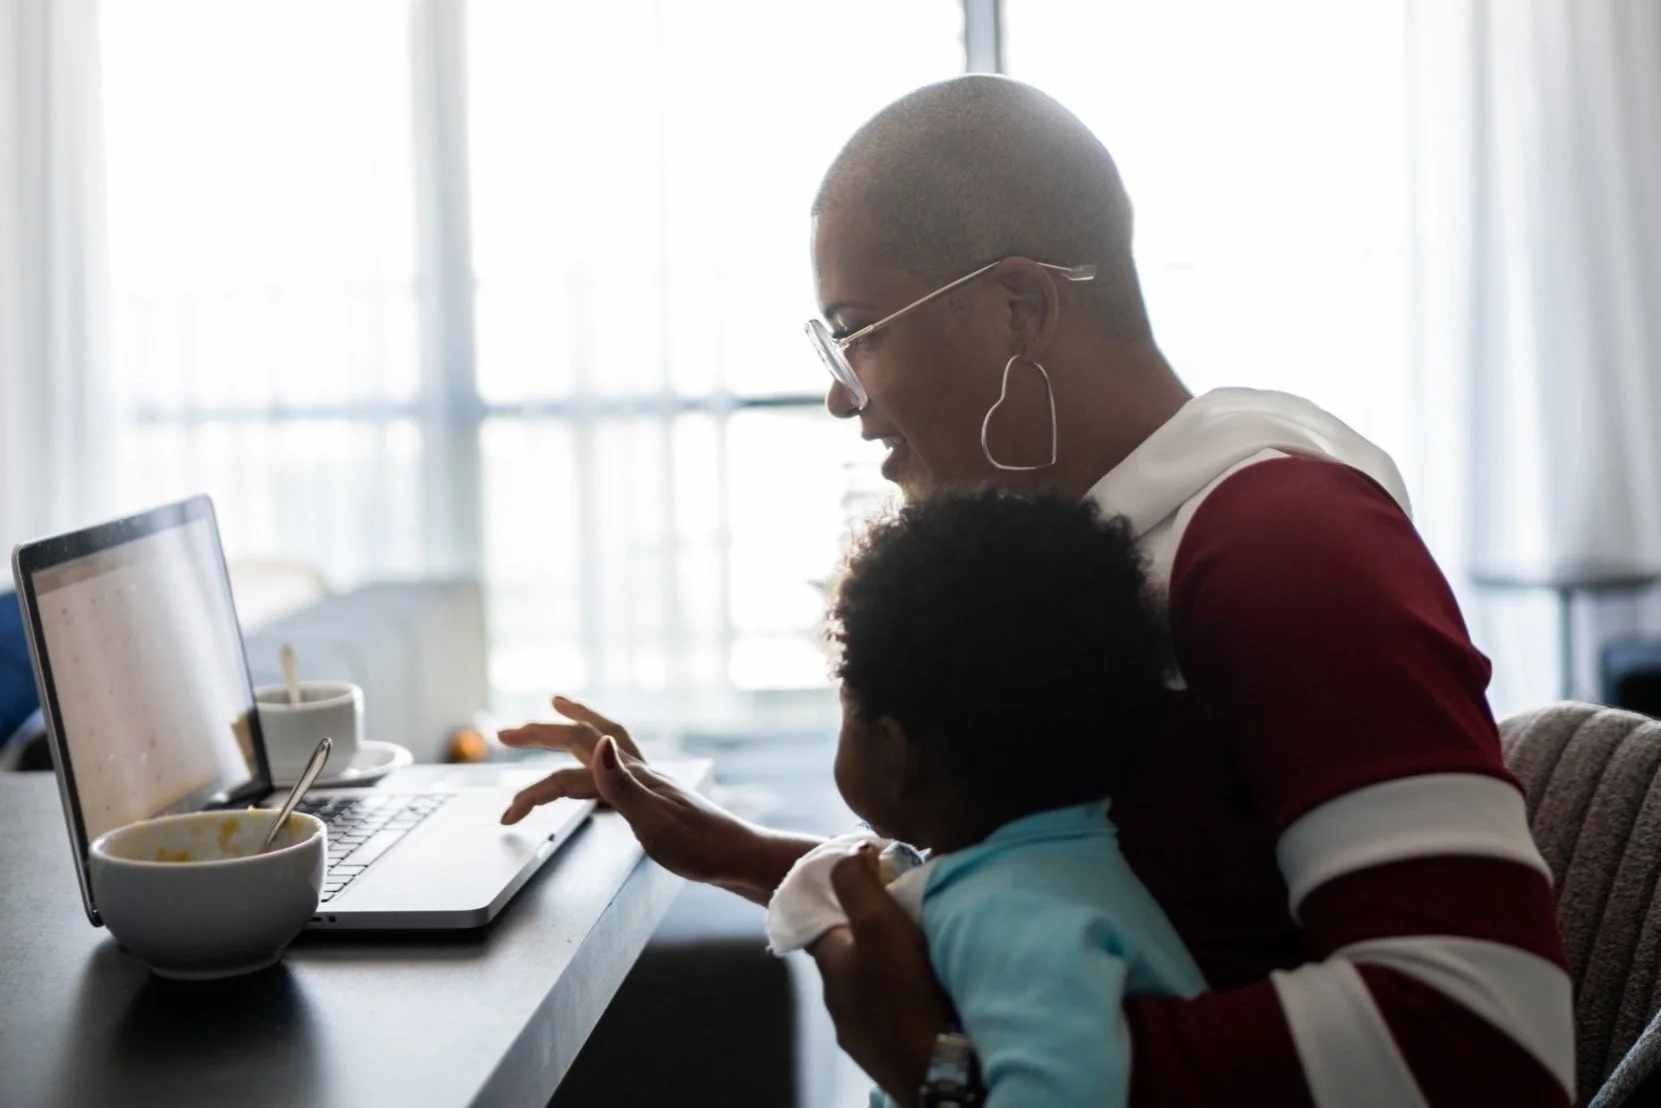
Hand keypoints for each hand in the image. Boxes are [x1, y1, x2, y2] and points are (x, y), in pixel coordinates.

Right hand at [498, 697, 816, 899]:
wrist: (738, 858)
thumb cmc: (699, 845)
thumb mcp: (653, 819)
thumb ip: (620, 782)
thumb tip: (596, 742)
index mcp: (631, 776)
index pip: (567, 776)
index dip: (533, 793)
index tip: (506, 817)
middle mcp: (637, 771)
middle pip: (581, 739)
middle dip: (541, 732)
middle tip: (504, 732)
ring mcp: (647, 781)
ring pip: (602, 743)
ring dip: (573, 726)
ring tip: (553, 710)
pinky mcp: (654, 795)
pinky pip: (617, 763)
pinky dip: (598, 753)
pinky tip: (596, 761)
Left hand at [813, 845, 952, 1107]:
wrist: (939, 1069)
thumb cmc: (906, 990)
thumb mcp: (877, 921)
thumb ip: (856, 881)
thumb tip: (850, 853)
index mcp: (830, 965)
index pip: (823, 921)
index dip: (845, 899)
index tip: (873, 885)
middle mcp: (837, 1002)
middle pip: (851, 956)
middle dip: (872, 936)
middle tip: (906, 919)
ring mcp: (861, 1033)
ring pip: (871, 988)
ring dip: (890, 972)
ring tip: (922, 957)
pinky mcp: (887, 1055)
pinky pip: (893, 1016)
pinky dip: (905, 1001)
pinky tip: (928, 997)